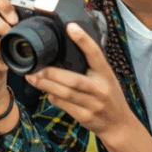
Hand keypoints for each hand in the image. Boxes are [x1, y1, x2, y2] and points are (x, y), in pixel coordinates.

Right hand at [0, 0, 19, 98]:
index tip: (14, 18)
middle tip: (13, 35)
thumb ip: (18, 28)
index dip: (1, 1)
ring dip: (0, 45)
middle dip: (3, 25)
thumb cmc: (3, 53)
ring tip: (9, 53)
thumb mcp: (11, 38)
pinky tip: (5, 65)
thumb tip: (36, 22)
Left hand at [25, 22, 135, 142]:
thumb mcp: (105, 77)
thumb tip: (64, 47)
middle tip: (36, 67)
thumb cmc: (109, 95)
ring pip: (65, 94)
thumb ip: (90, 65)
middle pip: (73, 80)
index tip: (70, 27)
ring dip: (45, 85)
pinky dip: (52, 97)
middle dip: (52, 74)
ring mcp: (93, 105)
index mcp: (106, 73)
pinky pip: (64, 105)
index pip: (95, 54)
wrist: (119, 124)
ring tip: (32, 77)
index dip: (83, 40)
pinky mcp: (85, 117)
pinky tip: (45, 91)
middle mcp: (100, 89)